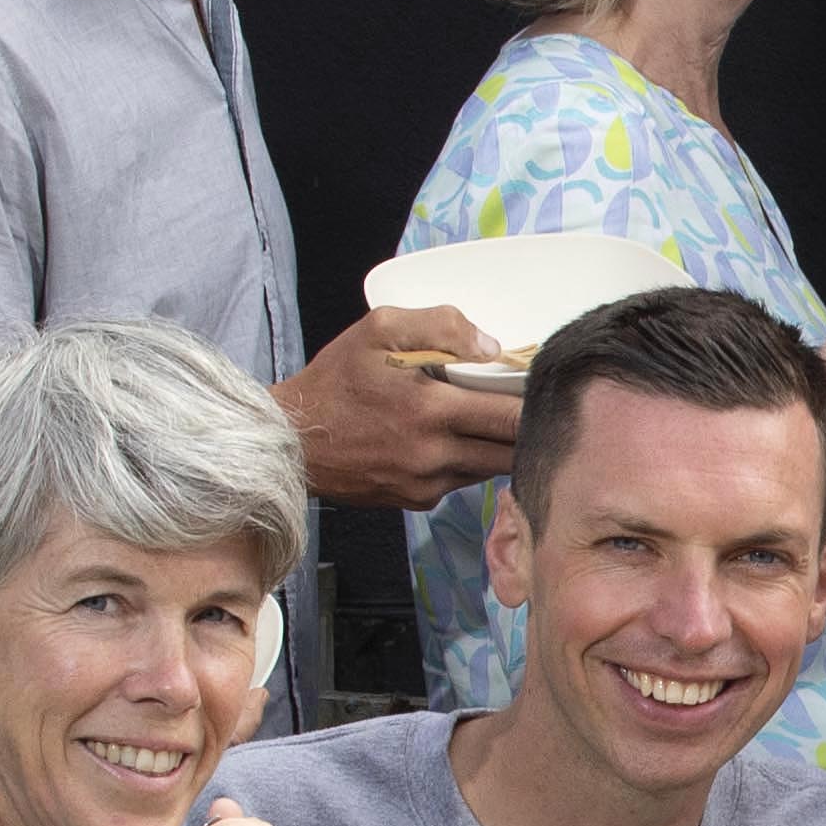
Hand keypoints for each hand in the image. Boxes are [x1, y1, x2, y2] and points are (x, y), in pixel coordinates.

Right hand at [277, 307, 526, 509]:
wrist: (289, 441)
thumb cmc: (333, 382)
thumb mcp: (377, 329)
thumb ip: (440, 325)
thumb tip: (491, 345)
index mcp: (431, 411)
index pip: (511, 415)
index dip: (533, 401)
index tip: (537, 386)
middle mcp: (435, 455)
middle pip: (512, 450)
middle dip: (524, 428)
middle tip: (522, 403)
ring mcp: (427, 484)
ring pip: (489, 468)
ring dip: (496, 446)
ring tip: (485, 417)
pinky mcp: (417, 501)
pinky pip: (461, 481)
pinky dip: (467, 461)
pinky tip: (450, 438)